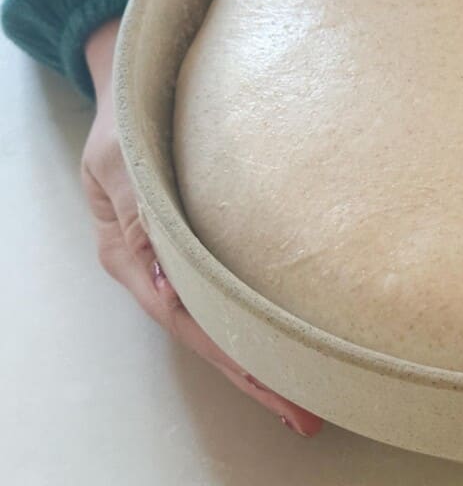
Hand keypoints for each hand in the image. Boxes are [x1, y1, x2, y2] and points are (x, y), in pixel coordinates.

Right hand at [81, 18, 322, 435]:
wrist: (135, 85)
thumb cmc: (127, 121)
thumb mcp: (120, 163)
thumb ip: (139, 214)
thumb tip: (169, 281)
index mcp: (128, 253)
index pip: (184, 318)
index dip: (229, 352)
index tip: (271, 383)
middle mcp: (154, 266)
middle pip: (208, 333)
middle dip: (255, 374)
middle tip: (305, 413)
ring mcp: (175, 258)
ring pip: (222, 318)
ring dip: (262, 356)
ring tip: (307, 395)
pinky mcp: (198, 243)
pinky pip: (228, 292)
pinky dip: (258, 321)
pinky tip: (289, 341)